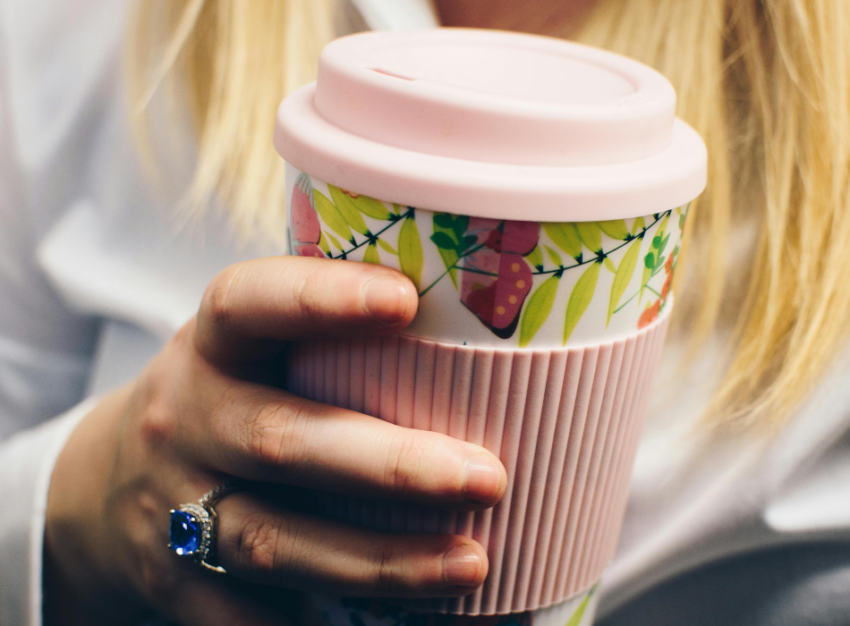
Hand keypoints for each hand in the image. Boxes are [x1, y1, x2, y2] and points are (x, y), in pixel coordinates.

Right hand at [44, 257, 506, 625]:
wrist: (109, 481)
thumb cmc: (223, 397)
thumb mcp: (248, 348)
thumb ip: (323, 337)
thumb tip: (463, 327)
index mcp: (208, 347)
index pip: (248, 304)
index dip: (321, 298)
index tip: (405, 302)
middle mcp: (185, 420)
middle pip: (280, 441)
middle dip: (389, 465)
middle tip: (486, 478)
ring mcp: (174, 507)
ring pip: (276, 540)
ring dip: (379, 558)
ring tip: (470, 563)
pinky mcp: (177, 582)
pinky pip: (249, 617)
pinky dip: (324, 622)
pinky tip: (404, 620)